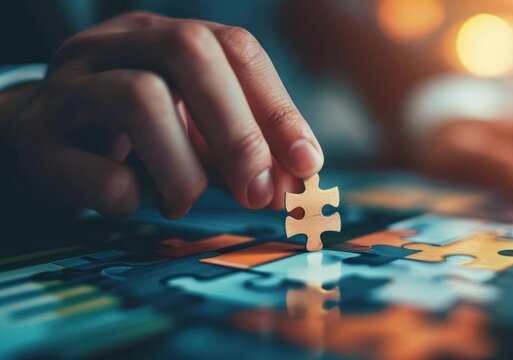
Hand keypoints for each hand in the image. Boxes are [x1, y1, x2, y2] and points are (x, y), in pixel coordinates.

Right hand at [3, 12, 321, 217]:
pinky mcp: (38, 136)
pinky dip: (127, 194)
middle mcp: (118, 44)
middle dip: (239, 131)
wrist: (45, 139)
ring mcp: (72, 83)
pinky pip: (92, 165)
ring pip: (140, 98)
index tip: (307, 164)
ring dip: (183, 168)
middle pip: (189, 52)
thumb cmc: (139, 137)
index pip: (235, 48)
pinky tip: (135, 201)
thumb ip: (246, 150)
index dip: (278, 107)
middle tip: (259, 193)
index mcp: (165, 36)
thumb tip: (297, 184)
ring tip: (185, 200)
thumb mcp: (198, 134)